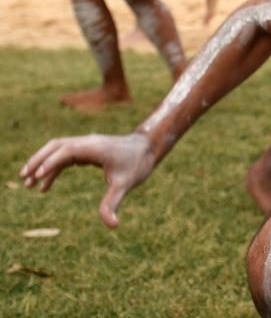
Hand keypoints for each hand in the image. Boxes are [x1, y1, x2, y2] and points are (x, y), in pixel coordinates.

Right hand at [20, 133, 156, 227]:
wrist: (148, 148)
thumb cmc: (137, 163)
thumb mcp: (126, 184)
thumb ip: (113, 203)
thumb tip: (113, 225)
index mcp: (94, 147)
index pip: (66, 151)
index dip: (50, 163)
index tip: (37, 176)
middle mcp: (87, 143)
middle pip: (56, 146)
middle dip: (38, 160)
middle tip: (24, 178)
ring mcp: (87, 145)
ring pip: (57, 149)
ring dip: (42, 163)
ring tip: (28, 184)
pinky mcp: (87, 150)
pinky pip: (64, 157)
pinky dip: (53, 169)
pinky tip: (45, 186)